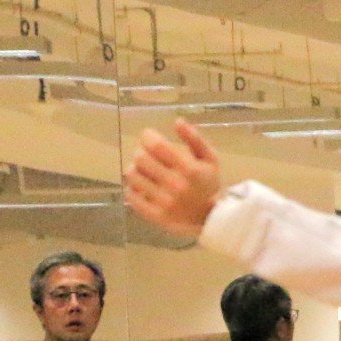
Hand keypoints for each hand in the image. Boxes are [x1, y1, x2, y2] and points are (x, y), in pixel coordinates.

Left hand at [124, 121, 223, 237]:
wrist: (209, 218)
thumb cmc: (208, 184)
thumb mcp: (210, 159)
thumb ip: (195, 139)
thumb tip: (177, 121)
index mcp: (189, 169)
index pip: (156, 145)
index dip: (148, 136)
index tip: (149, 136)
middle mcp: (175, 185)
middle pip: (140, 158)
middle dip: (142, 152)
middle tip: (148, 156)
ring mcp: (163, 202)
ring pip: (132, 175)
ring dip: (136, 169)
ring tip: (144, 171)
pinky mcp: (154, 215)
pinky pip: (131, 195)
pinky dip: (133, 188)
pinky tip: (142, 187)